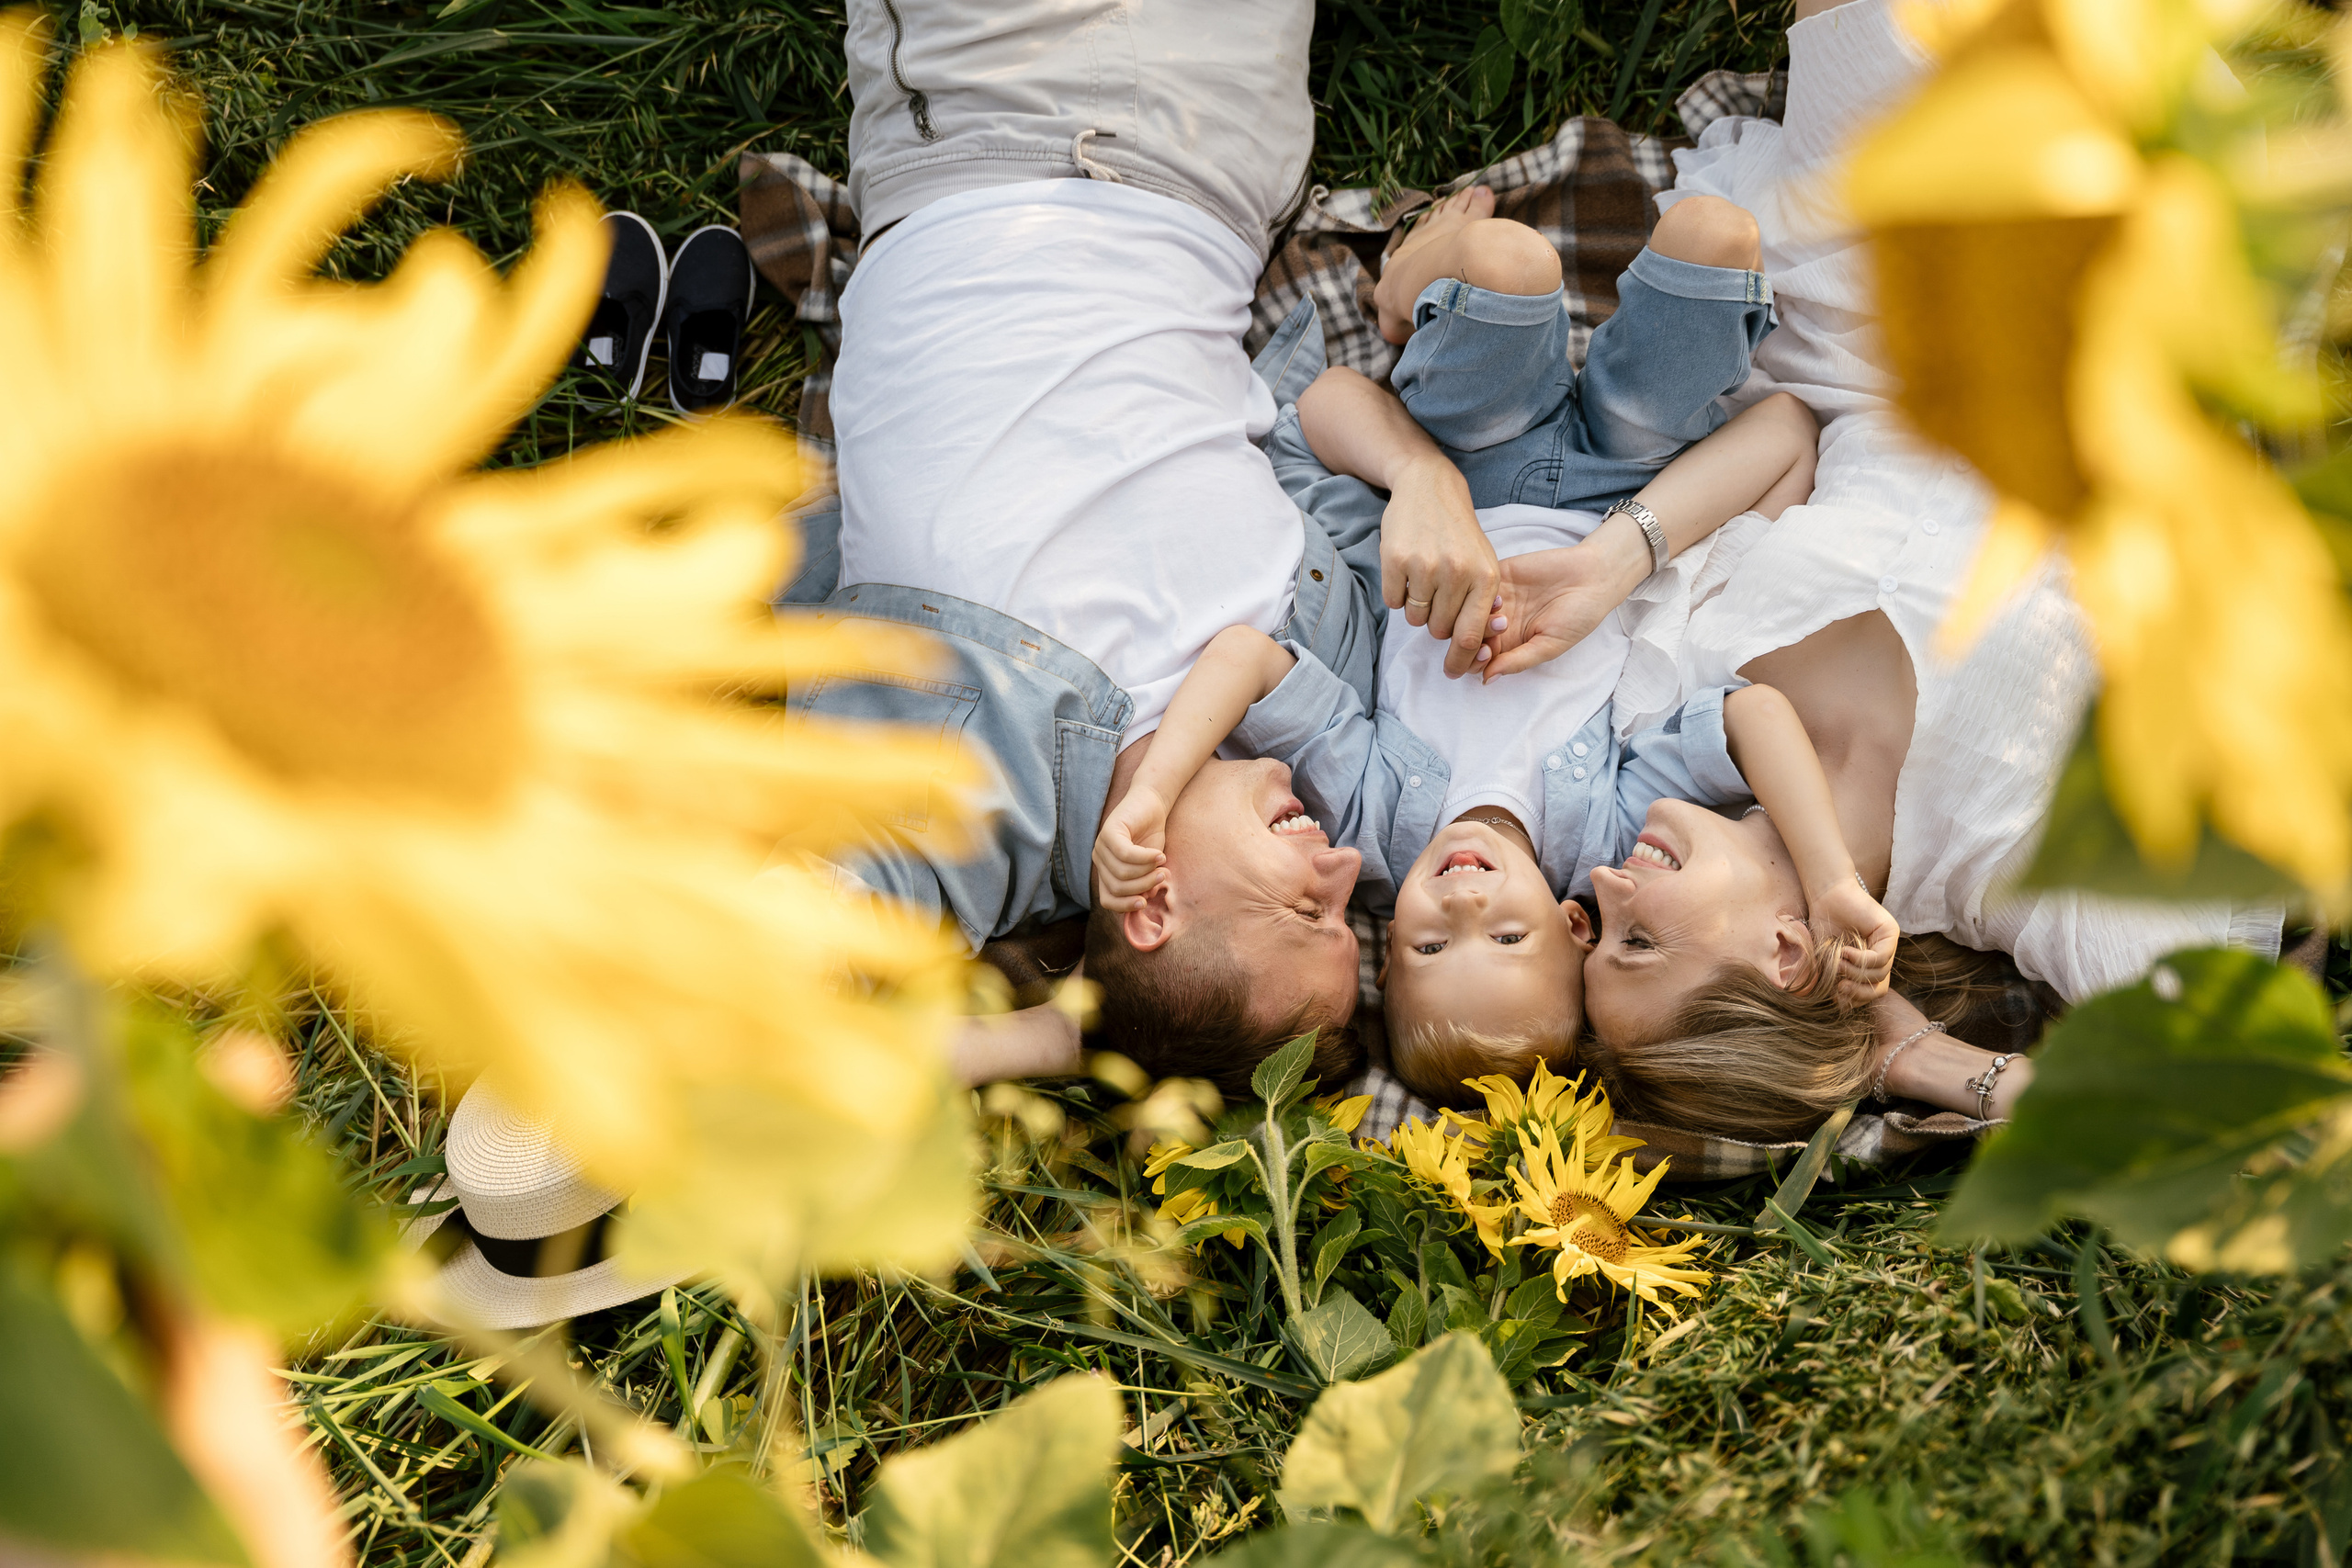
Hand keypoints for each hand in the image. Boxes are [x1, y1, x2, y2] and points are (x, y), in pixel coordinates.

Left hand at [1092, 788, 1169, 911]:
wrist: (1152, 804)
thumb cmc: (1150, 836)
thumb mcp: (1149, 866)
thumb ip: (1144, 883)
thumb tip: (1143, 899)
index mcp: (1106, 872)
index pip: (1107, 899)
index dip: (1125, 906)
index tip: (1144, 903)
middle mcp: (1099, 860)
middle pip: (1117, 887)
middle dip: (1142, 886)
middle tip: (1162, 876)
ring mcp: (1101, 845)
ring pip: (1122, 873)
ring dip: (1147, 872)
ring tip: (1162, 864)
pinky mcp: (1108, 832)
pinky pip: (1126, 854)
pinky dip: (1146, 858)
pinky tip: (1160, 855)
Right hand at [1378, 455, 1498, 676]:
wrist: (1429, 488)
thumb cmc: (1459, 533)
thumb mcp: (1484, 561)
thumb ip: (1483, 602)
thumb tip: (1479, 644)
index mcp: (1484, 577)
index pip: (1471, 635)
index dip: (1461, 660)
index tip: (1452, 671)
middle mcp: (1456, 572)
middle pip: (1438, 630)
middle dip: (1436, 623)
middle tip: (1437, 600)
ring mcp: (1424, 566)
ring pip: (1415, 619)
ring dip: (1416, 609)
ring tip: (1423, 582)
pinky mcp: (1395, 560)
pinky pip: (1393, 602)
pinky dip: (1398, 594)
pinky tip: (1407, 570)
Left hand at [1480, 531, 1647, 678]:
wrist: (1592, 578)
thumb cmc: (1577, 616)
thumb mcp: (1550, 645)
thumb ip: (1518, 662)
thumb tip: (1486, 680)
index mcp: (1510, 644)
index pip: (1477, 659)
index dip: (1474, 660)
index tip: (1489, 655)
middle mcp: (1499, 623)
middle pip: (1467, 637)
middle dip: (1472, 641)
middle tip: (1494, 637)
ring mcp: (1497, 599)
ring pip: (1468, 613)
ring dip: (1476, 618)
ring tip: (1502, 617)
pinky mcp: (1499, 576)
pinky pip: (1476, 587)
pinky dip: (1481, 594)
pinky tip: (1501, 598)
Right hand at [1807, 878, 1898, 1007]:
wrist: (1825, 895)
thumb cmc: (1822, 924)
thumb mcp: (1825, 960)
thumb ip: (1834, 979)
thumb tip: (1841, 1005)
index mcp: (1869, 964)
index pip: (1873, 992)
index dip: (1856, 998)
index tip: (1836, 994)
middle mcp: (1883, 955)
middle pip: (1880, 987)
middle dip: (1858, 991)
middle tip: (1839, 986)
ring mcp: (1889, 944)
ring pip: (1880, 973)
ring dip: (1855, 972)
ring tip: (1837, 961)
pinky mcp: (1890, 932)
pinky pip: (1880, 958)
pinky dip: (1860, 959)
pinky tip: (1844, 951)